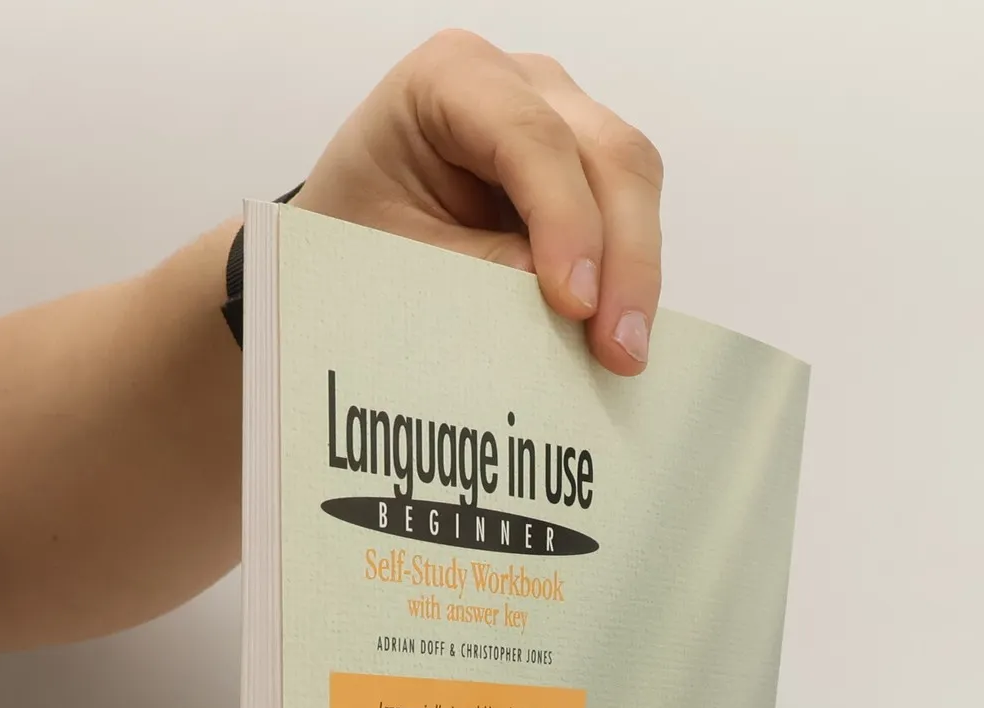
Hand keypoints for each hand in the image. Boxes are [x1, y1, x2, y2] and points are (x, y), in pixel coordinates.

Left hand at [292, 32, 663, 375]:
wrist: (348, 238)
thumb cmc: (356, 233)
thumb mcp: (395, 256)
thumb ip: (475, 272)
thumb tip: (565, 306)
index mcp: (452, 77)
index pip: (533, 137)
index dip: (565, 220)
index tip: (574, 305)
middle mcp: (522, 84)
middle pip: (608, 154)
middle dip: (624, 256)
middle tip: (620, 349)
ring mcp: (563, 120)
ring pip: (632, 184)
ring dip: (636, 273)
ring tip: (622, 354)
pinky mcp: (583, 172)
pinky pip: (627, 217)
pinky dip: (624, 278)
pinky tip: (614, 335)